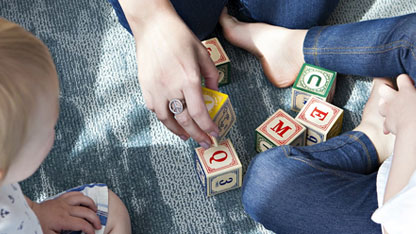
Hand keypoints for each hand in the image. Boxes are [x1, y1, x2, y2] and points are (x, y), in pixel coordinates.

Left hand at [31, 192, 100, 233]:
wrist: (28, 214)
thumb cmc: (38, 225)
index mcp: (63, 220)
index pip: (82, 224)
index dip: (90, 230)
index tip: (92, 233)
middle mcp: (65, 209)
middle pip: (86, 212)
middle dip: (95, 219)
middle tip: (98, 225)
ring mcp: (64, 202)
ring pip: (83, 199)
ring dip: (91, 204)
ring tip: (95, 211)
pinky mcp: (61, 198)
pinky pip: (74, 193)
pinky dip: (82, 196)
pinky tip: (85, 200)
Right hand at [120, 0, 219, 147]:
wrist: (153, 26)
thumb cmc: (179, 37)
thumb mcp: (203, 54)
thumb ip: (212, 76)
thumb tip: (215, 93)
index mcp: (188, 79)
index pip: (199, 113)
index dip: (208, 127)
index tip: (214, 134)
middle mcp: (171, 88)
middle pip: (185, 121)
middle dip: (197, 135)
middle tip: (204, 142)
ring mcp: (156, 89)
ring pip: (167, 120)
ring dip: (178, 131)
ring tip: (187, 136)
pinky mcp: (145, 88)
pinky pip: (155, 110)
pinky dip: (165, 118)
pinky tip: (171, 120)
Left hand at [378, 74, 415, 134]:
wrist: (413, 132)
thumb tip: (415, 97)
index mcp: (406, 91)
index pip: (402, 78)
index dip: (405, 80)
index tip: (410, 85)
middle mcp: (394, 99)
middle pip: (383, 89)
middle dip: (387, 90)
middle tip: (396, 95)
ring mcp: (389, 111)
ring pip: (381, 104)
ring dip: (385, 106)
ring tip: (393, 108)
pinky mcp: (387, 123)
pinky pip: (385, 123)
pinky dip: (388, 124)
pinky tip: (393, 127)